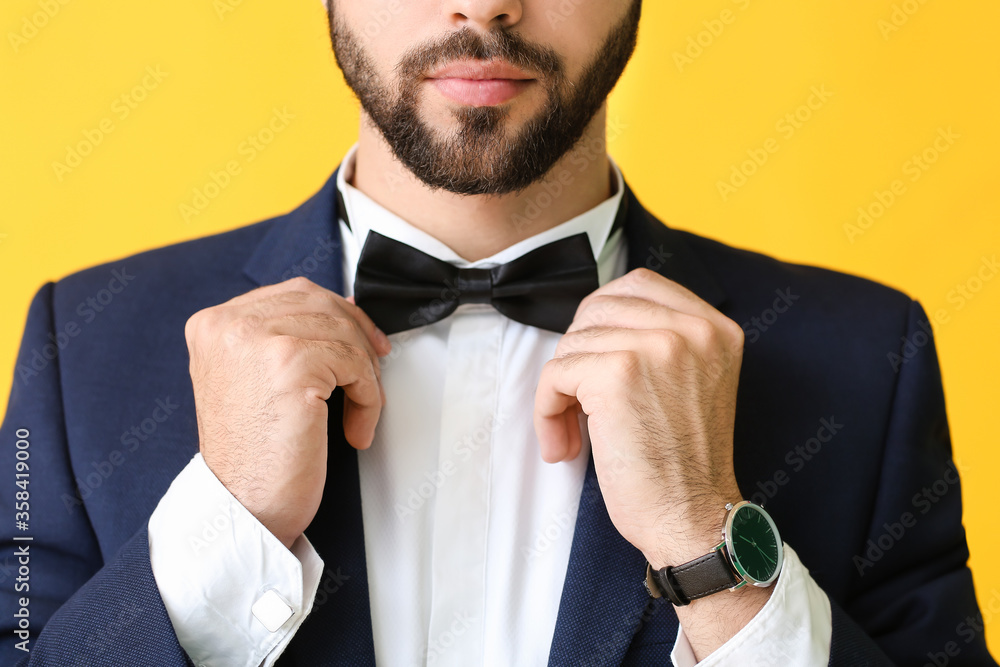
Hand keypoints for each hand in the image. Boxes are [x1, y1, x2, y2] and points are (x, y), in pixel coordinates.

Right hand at [185, 277, 390, 547]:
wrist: (242, 508)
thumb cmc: (253, 456)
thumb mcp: (254, 380)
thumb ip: (283, 339)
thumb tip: (342, 311)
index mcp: (215, 324)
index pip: (295, 293)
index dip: (340, 315)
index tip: (364, 343)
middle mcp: (229, 325)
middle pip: (323, 304)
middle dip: (358, 338)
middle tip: (370, 375)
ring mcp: (257, 340)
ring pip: (343, 332)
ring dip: (364, 374)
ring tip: (357, 412)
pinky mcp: (290, 364)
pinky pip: (354, 364)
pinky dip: (368, 397)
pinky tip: (355, 428)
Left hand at [533, 268, 744, 568]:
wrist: (693, 520)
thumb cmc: (683, 465)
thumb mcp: (692, 384)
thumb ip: (661, 342)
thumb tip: (592, 322)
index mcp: (714, 328)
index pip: (637, 285)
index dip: (601, 319)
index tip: (594, 361)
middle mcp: (692, 329)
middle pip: (597, 308)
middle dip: (578, 354)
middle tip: (581, 402)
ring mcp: (657, 346)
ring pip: (573, 341)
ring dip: (560, 389)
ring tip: (575, 432)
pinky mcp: (618, 373)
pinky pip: (556, 373)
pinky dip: (548, 410)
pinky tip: (566, 444)